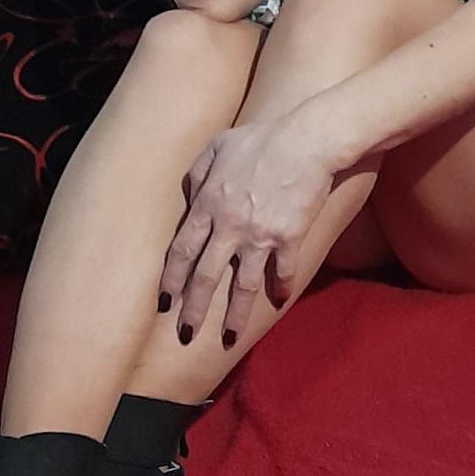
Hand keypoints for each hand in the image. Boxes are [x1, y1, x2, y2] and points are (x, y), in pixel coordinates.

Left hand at [158, 115, 336, 347]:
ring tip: (229, 336)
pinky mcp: (289, 237)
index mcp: (209, 202)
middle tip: (186, 333)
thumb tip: (189, 195)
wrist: (308, 140)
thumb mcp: (219, 144)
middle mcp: (230, 225)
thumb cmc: (263, 138)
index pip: (182, 249)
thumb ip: (197, 171)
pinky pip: (283, 271)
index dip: (172, 277)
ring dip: (235, 315)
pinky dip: (280, 288)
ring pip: (242, 285)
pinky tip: (279, 300)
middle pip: (206, 276)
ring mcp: (260, 234)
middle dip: (193, 309)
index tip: (165, 300)